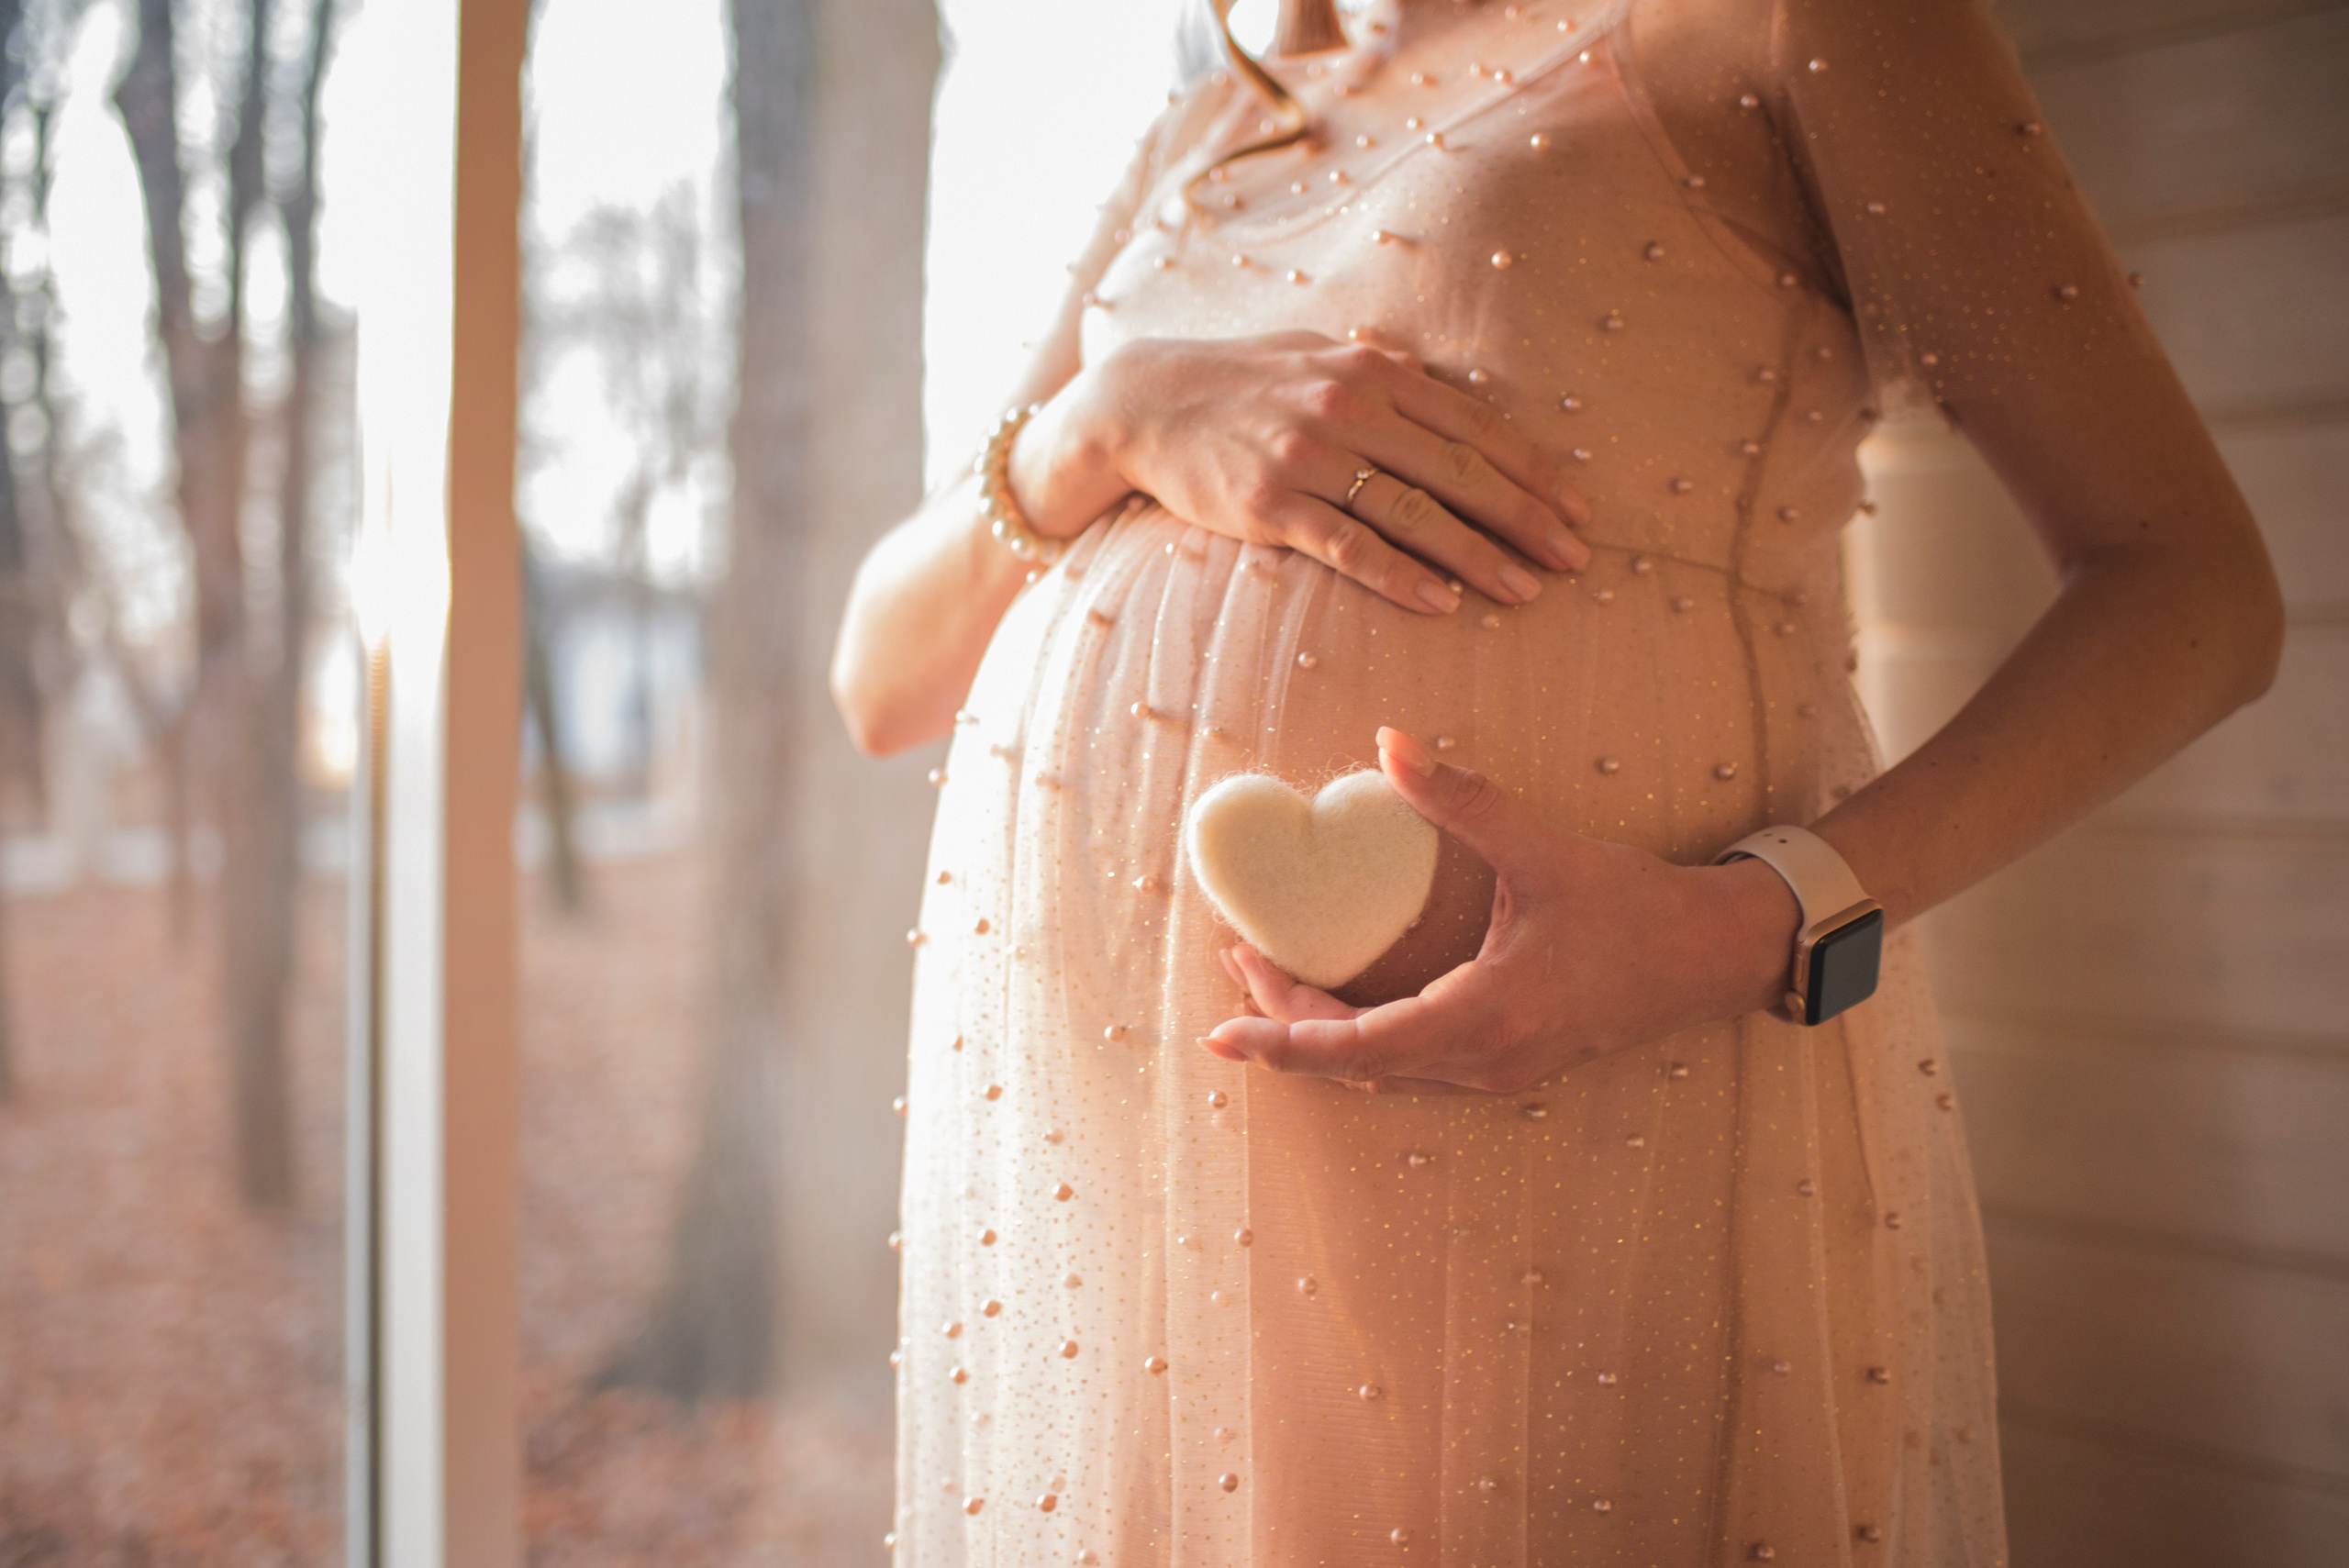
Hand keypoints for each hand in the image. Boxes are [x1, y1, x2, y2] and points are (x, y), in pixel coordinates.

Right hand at [1031, 332, 1591, 614]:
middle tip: (1576, 557)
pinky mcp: (1270, 504)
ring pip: (1413, 511)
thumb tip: (1436, 376)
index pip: (1474, 424)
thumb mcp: (1315, 353)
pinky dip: (1398, 574)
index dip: (1532, 468)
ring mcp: (1309, 457)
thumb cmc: (1239, 382)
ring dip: (1476, 554)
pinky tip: (1441, 602)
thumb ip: (1380, 367)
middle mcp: (1349, 407)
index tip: (1577, 508)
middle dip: (1525, 517)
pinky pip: (1348, 544)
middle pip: (1459, 468)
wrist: (1142, 402)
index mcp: (1373, 372)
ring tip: (1526, 590)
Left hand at [1200, 728, 1803, 1093]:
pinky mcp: (1506, 1066)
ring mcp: (1496, 1073)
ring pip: (1380, 1072)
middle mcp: (1483, 1061)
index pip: (1356, 1046)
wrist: (1714, 957)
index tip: (1222, 1033)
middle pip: (1354, 1063)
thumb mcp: (1541, 848)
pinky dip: (1361, 1041)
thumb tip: (1389, 743)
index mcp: (1484, 1016)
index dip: (1283, 1038)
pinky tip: (1337, 1001)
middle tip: (1235, 964)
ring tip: (1268, 976)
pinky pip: (1410, 1068)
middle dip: (1286, 1019)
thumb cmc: (1636, 906)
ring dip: (1321, 1032)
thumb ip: (1460, 798)